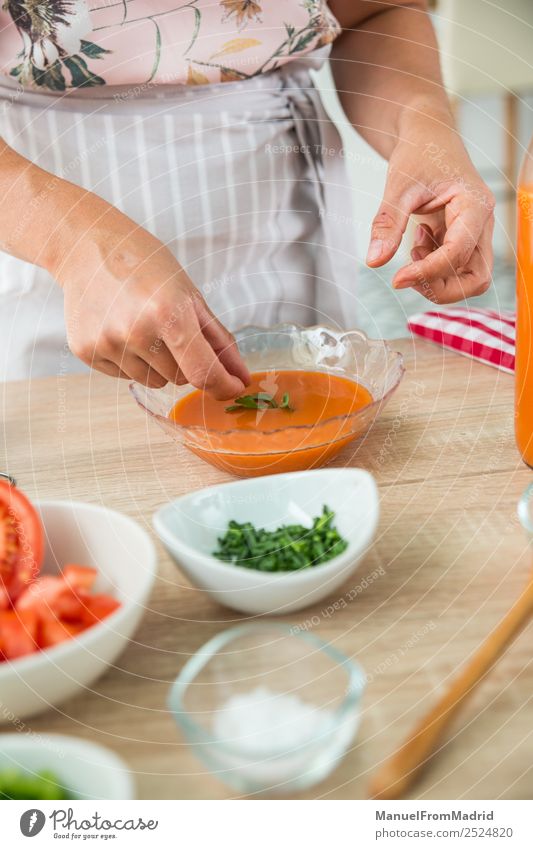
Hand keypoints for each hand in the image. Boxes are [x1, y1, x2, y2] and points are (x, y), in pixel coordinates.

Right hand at [54, 204, 249, 398]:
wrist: (86, 247)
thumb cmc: (146, 267)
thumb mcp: (190, 295)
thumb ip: (218, 340)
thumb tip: (241, 377)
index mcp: (169, 312)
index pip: (203, 373)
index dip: (223, 386)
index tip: (233, 386)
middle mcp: (136, 331)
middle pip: (180, 378)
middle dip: (185, 361)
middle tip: (169, 327)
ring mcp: (107, 343)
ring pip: (153, 382)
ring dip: (157, 364)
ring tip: (141, 325)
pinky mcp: (85, 351)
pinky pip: (125, 377)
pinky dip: (131, 361)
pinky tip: (119, 328)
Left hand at [366, 116, 494, 303]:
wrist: (427, 136)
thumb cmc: (419, 153)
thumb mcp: (399, 186)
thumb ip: (388, 224)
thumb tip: (375, 261)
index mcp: (475, 206)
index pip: (458, 254)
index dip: (427, 272)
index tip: (396, 279)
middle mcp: (482, 223)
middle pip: (476, 278)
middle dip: (441, 287)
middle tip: (407, 274)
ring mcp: (475, 233)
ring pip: (469, 278)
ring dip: (437, 279)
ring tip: (414, 250)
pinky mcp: (464, 239)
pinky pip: (455, 268)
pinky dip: (433, 268)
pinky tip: (418, 242)